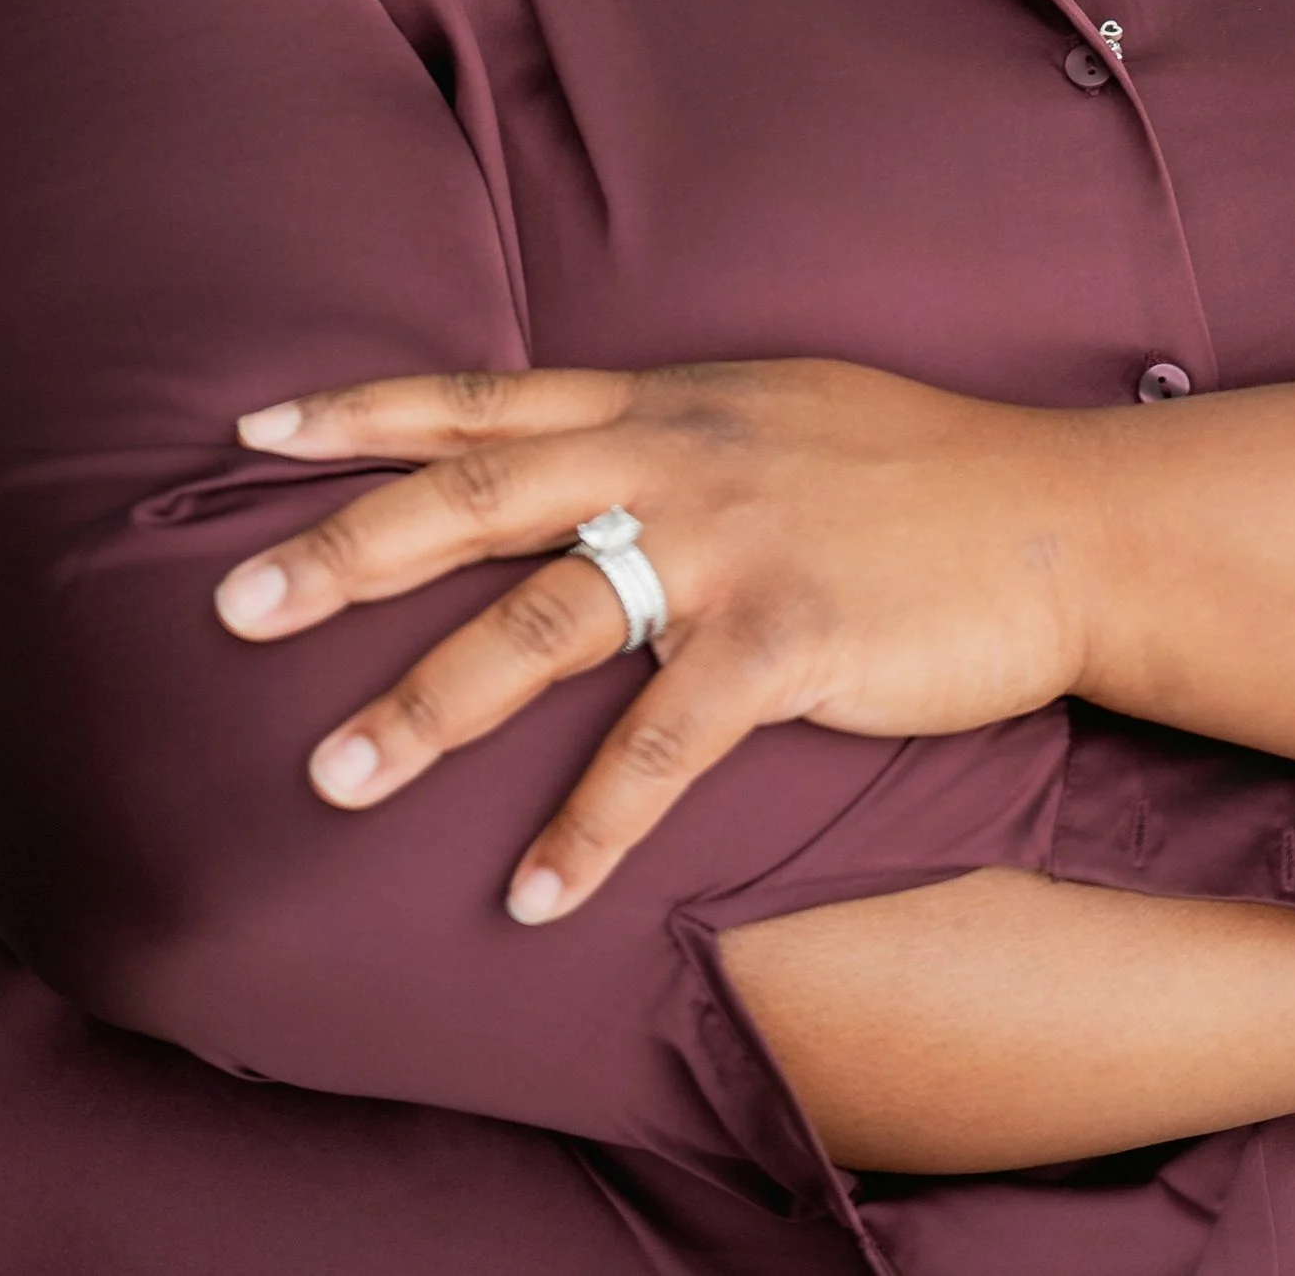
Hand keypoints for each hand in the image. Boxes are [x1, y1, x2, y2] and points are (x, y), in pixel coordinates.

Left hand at [214, 357, 1097, 919]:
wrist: (1065, 517)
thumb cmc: (922, 470)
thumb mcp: (778, 407)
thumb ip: (672, 427)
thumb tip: (584, 450)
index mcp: (666, 402)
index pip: (485, 398)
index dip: (365, 411)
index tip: (253, 430)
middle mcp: (676, 458)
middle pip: (475, 499)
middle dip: (345, 551)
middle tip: (229, 607)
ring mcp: (728, 546)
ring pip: (541, 622)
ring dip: (426, 706)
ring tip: (333, 779)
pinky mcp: (788, 639)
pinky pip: (660, 747)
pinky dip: (588, 827)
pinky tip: (531, 895)